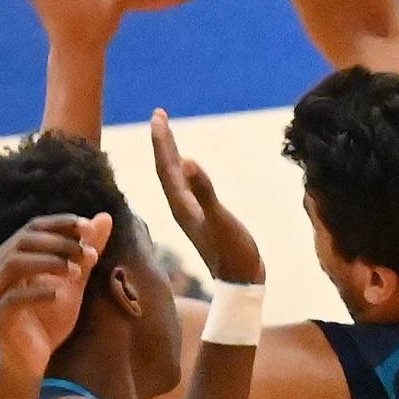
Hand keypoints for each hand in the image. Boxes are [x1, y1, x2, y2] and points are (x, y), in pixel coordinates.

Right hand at [0, 212, 110, 381]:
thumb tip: (104, 217)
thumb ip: (84, 251)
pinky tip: (59, 293)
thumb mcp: (74, 281)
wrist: (32, 361)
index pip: (33, 228)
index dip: (60, 224)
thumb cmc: (49, 319)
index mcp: (12, 256)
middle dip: (58, 243)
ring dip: (48, 262)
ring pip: (14, 264)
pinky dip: (37, 292)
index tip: (88, 227)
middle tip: (88, 252)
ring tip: (76, 271)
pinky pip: (14, 298)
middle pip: (23, 241)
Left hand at [151, 110, 263, 286]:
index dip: (162, 141)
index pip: (166, 167)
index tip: (158, 116)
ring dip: (170, 155)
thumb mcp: (221, 220)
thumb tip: (187, 161)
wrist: (240, 283)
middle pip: (166, 169)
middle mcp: (181, 209)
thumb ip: (205, 192)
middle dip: (163, 142)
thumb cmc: (234, 253)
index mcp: (182, 206)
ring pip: (174, 178)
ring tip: (168, 135)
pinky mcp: (200, 219)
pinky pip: (185, 187)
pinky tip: (187, 168)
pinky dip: (183, 171)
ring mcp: (190, 215)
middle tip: (159, 115)